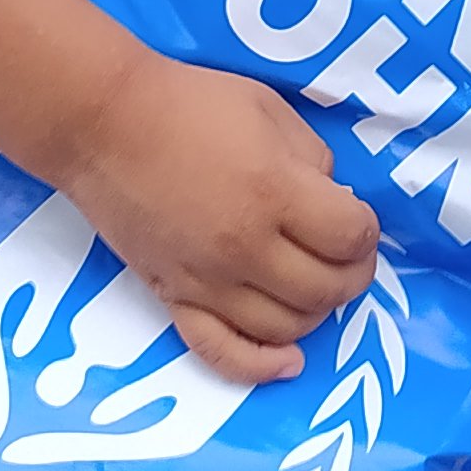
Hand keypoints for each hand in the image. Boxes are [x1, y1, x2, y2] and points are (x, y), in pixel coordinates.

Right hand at [60, 54, 377, 386]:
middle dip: (352, 275)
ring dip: (316, 313)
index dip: (366, 230)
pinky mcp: (174, 299)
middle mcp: (246, 247)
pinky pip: (222, 353)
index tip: (356, 218)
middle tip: (346, 255)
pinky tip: (288, 360)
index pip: (351, 237)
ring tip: (314, 286)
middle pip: (327, 289)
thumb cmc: (190, 104)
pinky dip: (261, 366)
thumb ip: (313, 158)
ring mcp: (208, 282)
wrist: (105, 123)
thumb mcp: (270, 109)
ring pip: (286, 328)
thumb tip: (334, 203)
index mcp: (275, 192)